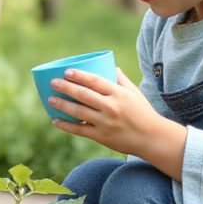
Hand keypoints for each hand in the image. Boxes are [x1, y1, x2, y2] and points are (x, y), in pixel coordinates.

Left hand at [49, 67, 187, 180]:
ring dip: (62, 105)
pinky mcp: (101, 137)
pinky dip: (66, 126)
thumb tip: (110, 65)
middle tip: (53, 83)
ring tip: (50, 99)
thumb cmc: (142, 112)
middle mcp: (111, 107)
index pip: (95, 81)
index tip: (66, 71)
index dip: (80, 76)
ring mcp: (105, 123)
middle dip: (66, 88)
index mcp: (118, 94)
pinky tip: (55, 120)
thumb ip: (120, 79)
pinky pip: (80, 130)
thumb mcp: (134, 92)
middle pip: (84, 95)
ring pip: (79, 113)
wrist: (152, 138)